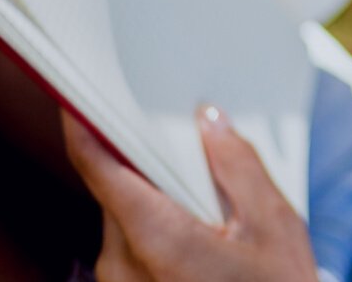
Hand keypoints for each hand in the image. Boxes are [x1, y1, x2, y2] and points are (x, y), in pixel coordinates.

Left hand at [61, 107, 316, 281]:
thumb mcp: (274, 225)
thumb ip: (238, 166)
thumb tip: (209, 120)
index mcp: (156, 240)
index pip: (99, 168)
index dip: (84, 123)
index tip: (77, 89)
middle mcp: (121, 266)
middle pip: (117, 188)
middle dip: (150, 162)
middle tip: (191, 146)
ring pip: (123, 215)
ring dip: (157, 198)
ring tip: (211, 204)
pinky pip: (128, 244)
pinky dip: (157, 226)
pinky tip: (201, 230)